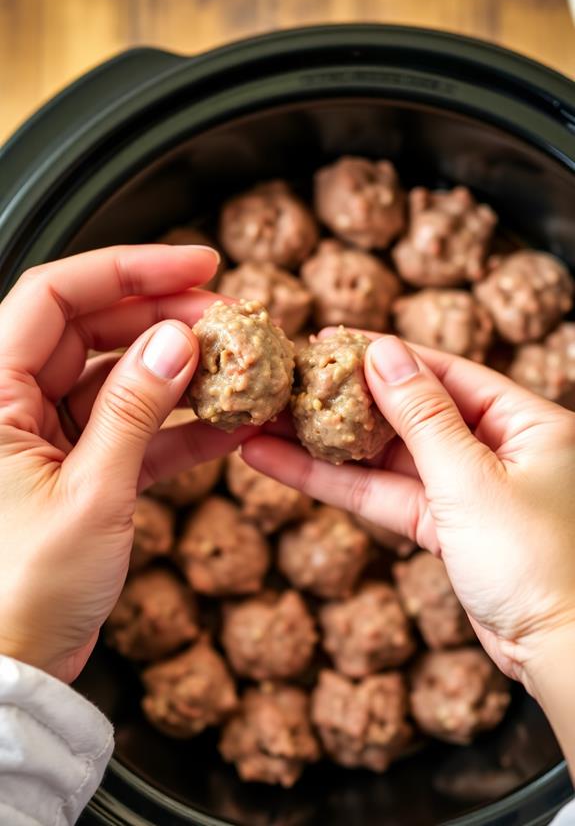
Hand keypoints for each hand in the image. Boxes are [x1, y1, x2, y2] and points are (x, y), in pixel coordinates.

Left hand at [0, 245, 252, 682]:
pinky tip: (229, 425)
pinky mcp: (84, 471)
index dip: (126, 268)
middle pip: (94, 329)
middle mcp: (16, 406)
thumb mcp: (91, 493)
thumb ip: (135, 409)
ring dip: (181, 373)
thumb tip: (178, 341)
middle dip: (165, 318)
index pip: (55, 296)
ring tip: (239, 370)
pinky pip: (136, 431)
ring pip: (121, 378)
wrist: (14, 672)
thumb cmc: (21, 592)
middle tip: (229, 320)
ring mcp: (52, 438)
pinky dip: (181, 427)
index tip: (193, 263)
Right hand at [243, 333, 574, 689]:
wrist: (563, 656)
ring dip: (326, 445)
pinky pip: (384, 495)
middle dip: (344, 402)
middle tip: (287, 385)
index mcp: (525, 421)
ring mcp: (467, 490)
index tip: (331, 342)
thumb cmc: (541, 563)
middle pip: (407, 412)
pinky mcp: (443, 528)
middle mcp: (497, 448)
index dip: (385, 356)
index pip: (444, 372)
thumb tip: (383, 352)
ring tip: (264, 425)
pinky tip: (284, 465)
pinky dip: (338, 483)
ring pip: (387, 457)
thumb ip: (422, 415)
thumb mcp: (472, 478)